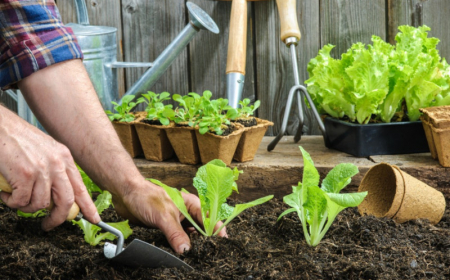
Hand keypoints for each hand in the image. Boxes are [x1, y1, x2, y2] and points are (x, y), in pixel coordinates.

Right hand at [0, 107, 99, 229]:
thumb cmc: (17, 139)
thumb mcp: (45, 151)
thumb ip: (54, 171)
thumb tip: (57, 197)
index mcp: (64, 158)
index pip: (80, 187)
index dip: (87, 206)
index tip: (93, 219)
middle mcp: (57, 163)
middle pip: (66, 201)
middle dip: (57, 218)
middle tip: (48, 225)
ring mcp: (42, 169)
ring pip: (40, 204)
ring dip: (26, 207)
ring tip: (16, 199)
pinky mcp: (25, 175)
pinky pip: (21, 202)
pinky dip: (12, 202)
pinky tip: (6, 193)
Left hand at [111, 179, 226, 253]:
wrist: (125, 194)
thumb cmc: (146, 196)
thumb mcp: (164, 216)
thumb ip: (176, 233)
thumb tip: (186, 250)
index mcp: (191, 204)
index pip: (209, 219)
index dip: (216, 230)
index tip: (222, 243)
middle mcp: (186, 213)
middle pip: (201, 229)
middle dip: (204, 241)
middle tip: (208, 254)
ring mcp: (176, 221)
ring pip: (188, 236)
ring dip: (190, 245)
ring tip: (195, 257)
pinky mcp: (166, 229)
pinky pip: (176, 240)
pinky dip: (178, 247)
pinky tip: (179, 254)